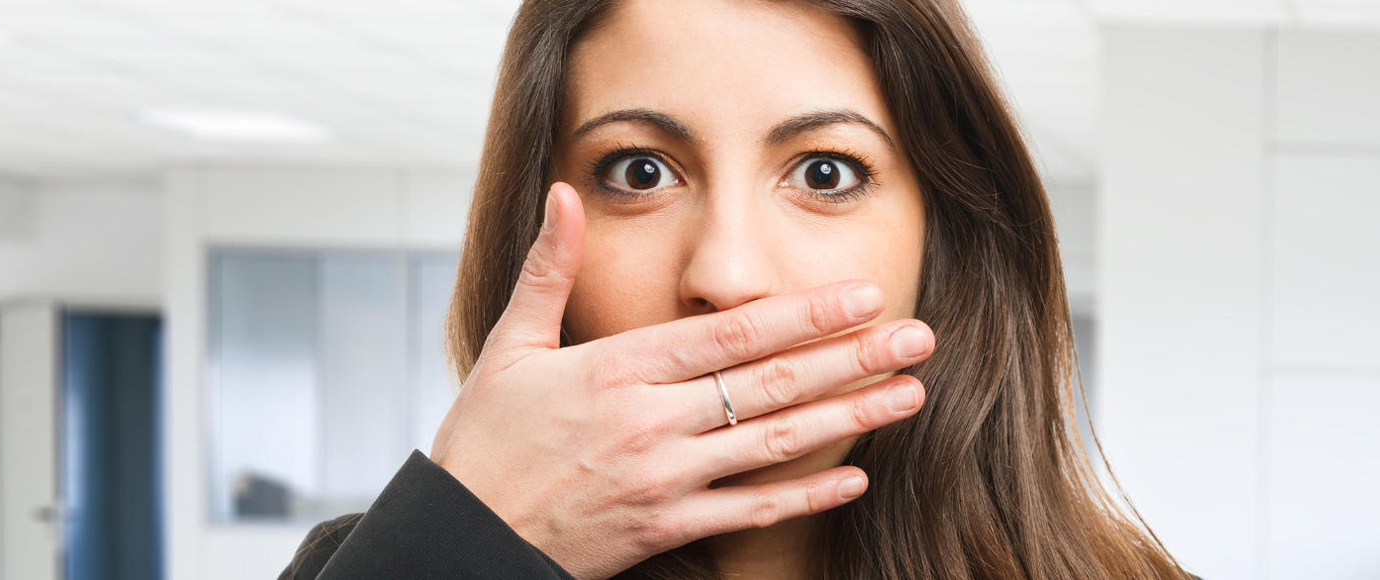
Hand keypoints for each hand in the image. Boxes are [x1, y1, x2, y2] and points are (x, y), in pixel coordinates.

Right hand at [429, 181, 934, 579]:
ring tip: (908, 394)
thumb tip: (565, 194)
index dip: (804, 314)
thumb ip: (549, 269)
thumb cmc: (484, 442)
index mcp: (618, 369)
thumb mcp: (509, 347)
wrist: (462, 538)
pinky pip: (749, 510)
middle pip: (771, 383)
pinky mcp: (665, 528)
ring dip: (849, 418)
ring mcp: (663, 478)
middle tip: (918, 335)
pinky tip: (854, 478)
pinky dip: (804, 496)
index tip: (861, 296)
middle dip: (853, 357)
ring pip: (774, 443)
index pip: (730, 334)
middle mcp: (651, 422)